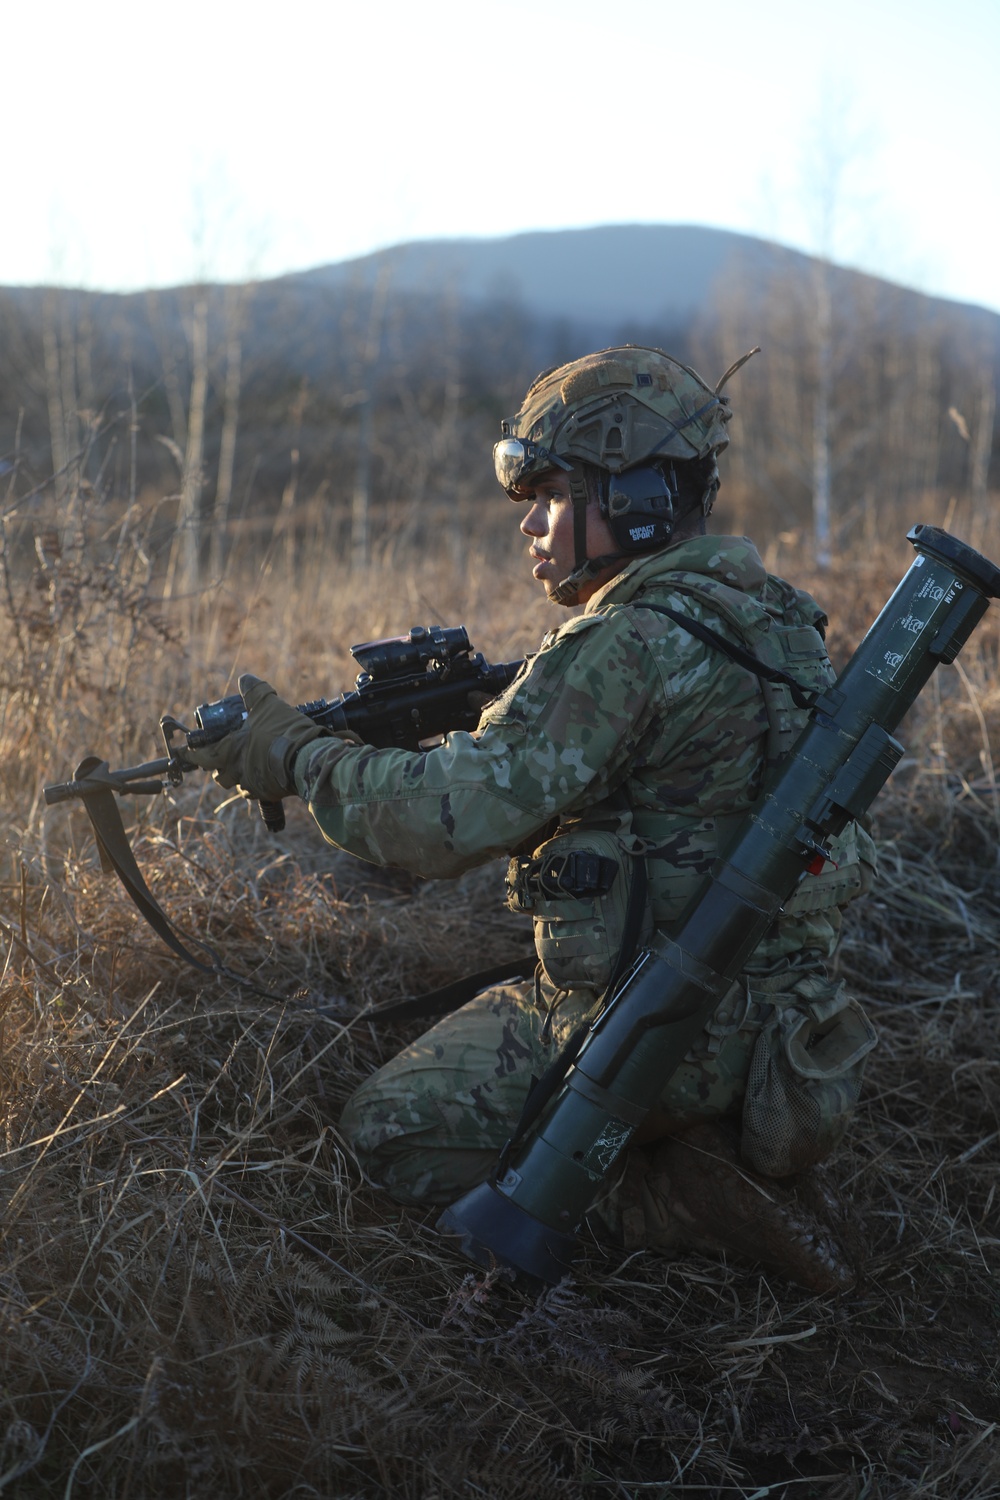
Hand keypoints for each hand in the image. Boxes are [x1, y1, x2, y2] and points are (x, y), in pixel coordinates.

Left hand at [184, 674, 329, 801]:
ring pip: (237, 784)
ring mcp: (252, 783)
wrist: (307, 757)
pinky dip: (256, 783)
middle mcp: (236, 770)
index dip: (191, 753)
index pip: (201, 755)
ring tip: (245, 764)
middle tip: (222, 757)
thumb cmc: (283, 731)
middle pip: (218, 774)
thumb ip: (254, 691)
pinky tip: (264, 773)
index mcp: (229, 750)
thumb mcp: (268, 704)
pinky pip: (255, 791)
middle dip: (218, 767)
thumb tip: (244, 679)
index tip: (185, 752)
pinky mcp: (268, 792)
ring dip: (237, 775)